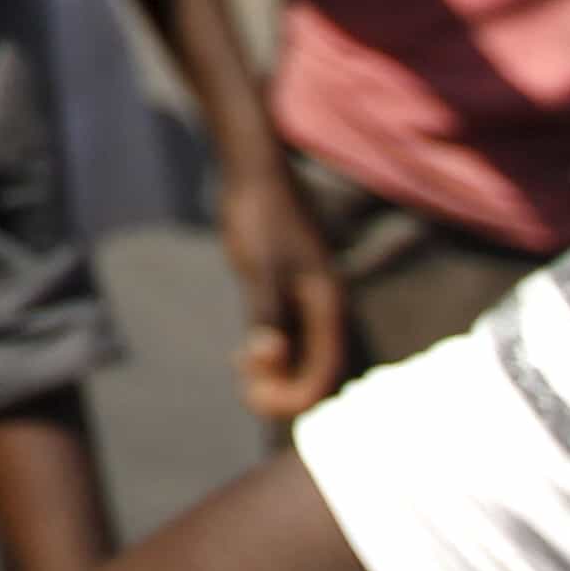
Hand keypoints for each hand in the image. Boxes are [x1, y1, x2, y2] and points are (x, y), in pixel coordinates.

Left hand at [215, 160, 347, 423]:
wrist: (253, 171)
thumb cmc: (258, 217)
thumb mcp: (259, 268)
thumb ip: (266, 313)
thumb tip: (268, 357)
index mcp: (328, 305)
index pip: (323, 371)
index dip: (294, 395)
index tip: (255, 399)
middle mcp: (325, 307)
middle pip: (315, 368)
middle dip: (283, 388)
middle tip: (244, 388)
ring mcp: (309, 299)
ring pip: (300, 354)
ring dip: (275, 373)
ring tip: (241, 372)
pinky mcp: (290, 290)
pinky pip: (288, 337)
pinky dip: (270, 353)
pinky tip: (243, 355)